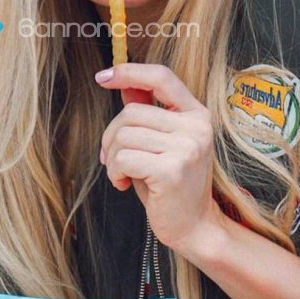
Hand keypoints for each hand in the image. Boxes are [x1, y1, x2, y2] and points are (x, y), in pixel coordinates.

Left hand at [95, 63, 221, 251]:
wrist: (195, 227)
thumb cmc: (172, 183)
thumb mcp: (161, 142)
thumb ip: (148, 112)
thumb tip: (125, 85)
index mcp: (196, 113)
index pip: (162, 77)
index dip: (130, 72)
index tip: (103, 77)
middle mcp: (196, 126)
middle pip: (131, 112)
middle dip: (111, 136)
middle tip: (113, 158)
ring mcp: (187, 147)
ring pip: (124, 135)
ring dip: (112, 158)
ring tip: (123, 174)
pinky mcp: (173, 170)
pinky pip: (124, 158)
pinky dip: (114, 172)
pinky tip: (124, 184)